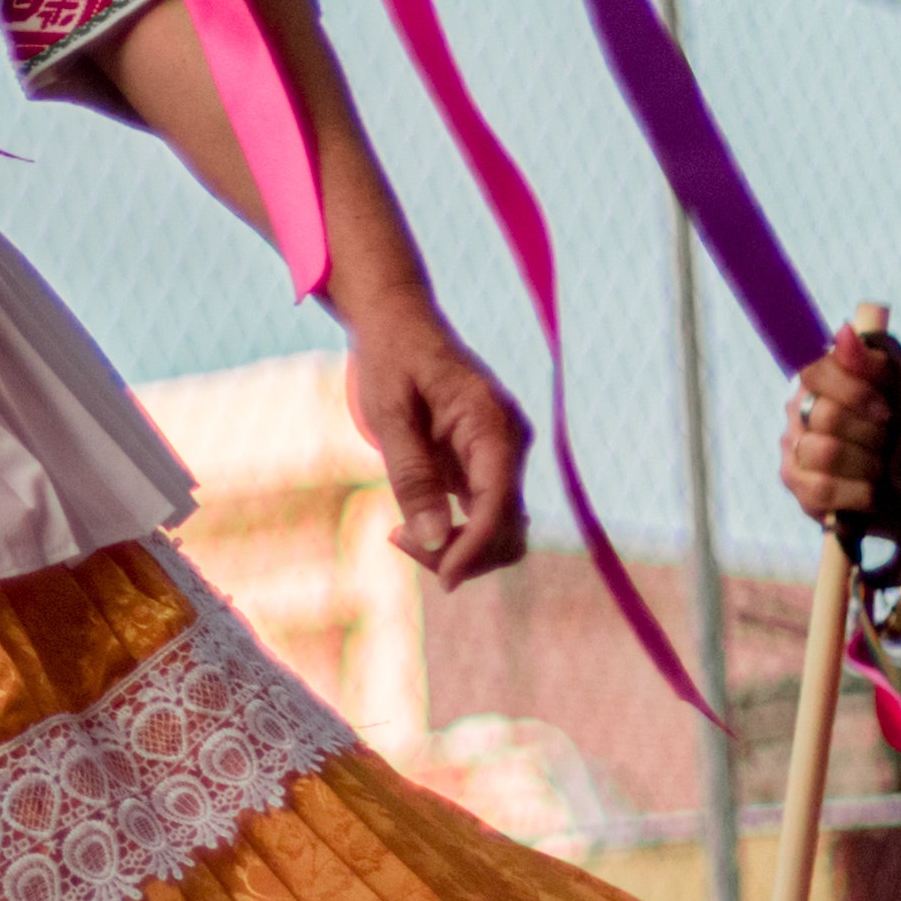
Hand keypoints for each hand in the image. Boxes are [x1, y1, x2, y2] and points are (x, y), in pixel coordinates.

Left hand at [347, 303, 529, 589]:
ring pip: (500, 527)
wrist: (399, 322)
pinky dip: (458, 531)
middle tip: (397, 538)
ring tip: (400, 533)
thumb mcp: (389, 415)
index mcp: (493, 425)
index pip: (501, 506)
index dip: (475, 548)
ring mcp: (503, 455)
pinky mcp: (487, 463)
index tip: (444, 579)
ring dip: (459, 546)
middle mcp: (510, 443)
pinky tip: (414, 525)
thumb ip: (412, 476)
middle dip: (462, 551)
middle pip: (507, 527)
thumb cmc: (390, 360)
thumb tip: (435, 540)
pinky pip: (486, 514)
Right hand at [780, 333, 895, 530]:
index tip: (886, 409)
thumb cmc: (897, 426)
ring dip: (866, 463)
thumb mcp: (893, 388)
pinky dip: (857, 492)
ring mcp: (794, 450)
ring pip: (824, 452)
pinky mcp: (799, 487)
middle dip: (871, 433)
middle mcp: (797, 412)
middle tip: (890, 442)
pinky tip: (874, 491)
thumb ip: (869, 360)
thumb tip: (845, 330)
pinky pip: (822, 489)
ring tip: (884, 468)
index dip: (854, 392)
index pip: (816, 372)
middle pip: (826, 416)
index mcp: (819, 382)